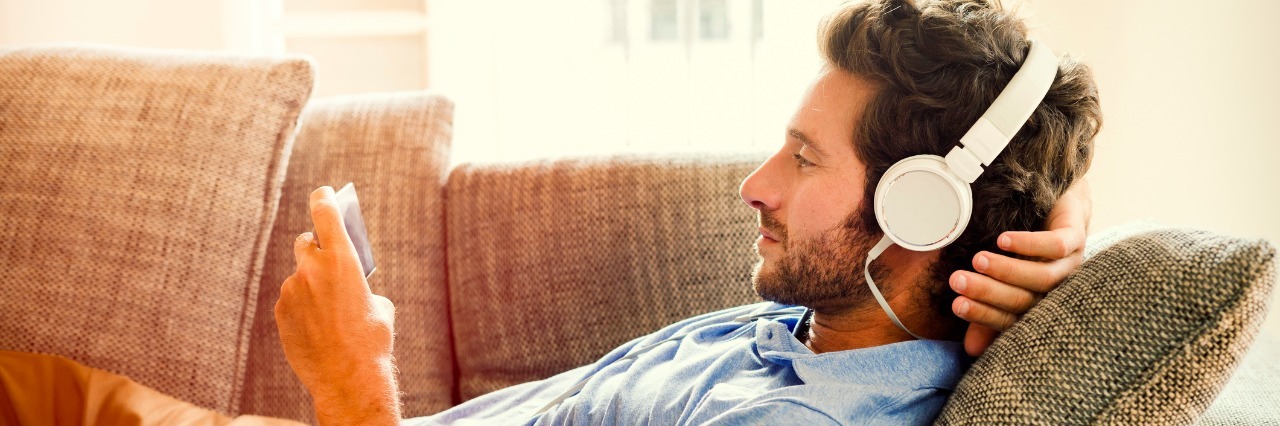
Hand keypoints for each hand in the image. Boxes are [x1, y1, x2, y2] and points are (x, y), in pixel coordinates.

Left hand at [275, 186, 400, 424]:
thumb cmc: (372, 339)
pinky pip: (290, 302)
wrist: (348, 376)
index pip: (325, 213)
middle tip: (325, 259)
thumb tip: (351, 287)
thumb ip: (362, 286)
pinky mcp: (280, 313)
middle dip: (314, 247)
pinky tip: (316, 329)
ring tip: (328, 314)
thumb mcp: (380, 305)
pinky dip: (301, 309)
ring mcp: (292, 290)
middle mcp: (312, 268)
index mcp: (342, 259)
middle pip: (305, 242)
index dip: (323, 197)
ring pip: (298, 278)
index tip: (323, 192)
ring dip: (310, 286)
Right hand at [950, 178, 1091, 356]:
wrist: (1058, 205)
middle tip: (958, 281)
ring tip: (978, 260)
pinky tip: (1003, 241)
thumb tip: (971, 350)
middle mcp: (1057, 290)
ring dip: (1008, 270)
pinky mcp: (1076, 238)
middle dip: (988, 292)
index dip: (984, 315)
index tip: (956, 304)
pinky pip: (1056, 246)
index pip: (1013, 319)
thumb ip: (990, 311)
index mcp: (1039, 304)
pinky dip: (1029, 246)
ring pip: (1043, 277)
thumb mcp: (1003, 279)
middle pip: (1025, 300)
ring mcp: (1071, 265)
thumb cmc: (1026, 248)